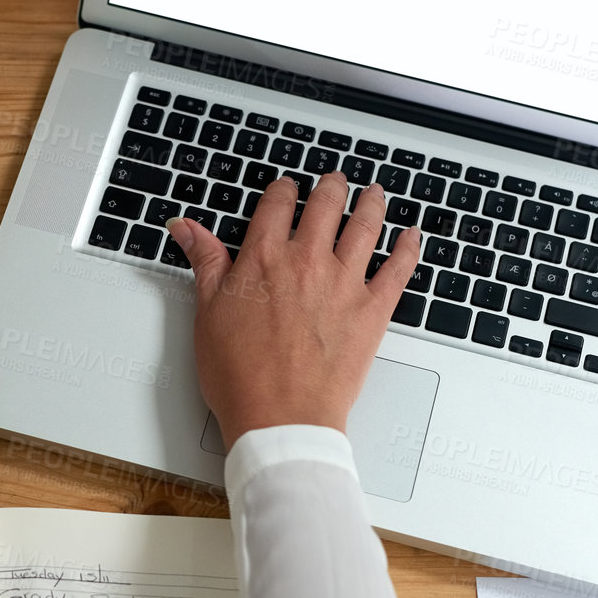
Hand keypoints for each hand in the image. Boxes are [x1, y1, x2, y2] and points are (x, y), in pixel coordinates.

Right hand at [164, 173, 418, 449]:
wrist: (280, 417)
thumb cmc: (241, 375)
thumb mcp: (208, 312)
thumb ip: (204, 262)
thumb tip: (185, 228)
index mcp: (264, 257)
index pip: (277, 203)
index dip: (283, 189)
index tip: (286, 188)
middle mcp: (307, 260)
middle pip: (326, 204)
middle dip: (331, 186)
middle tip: (335, 181)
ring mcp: (344, 283)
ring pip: (365, 225)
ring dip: (371, 203)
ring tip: (374, 193)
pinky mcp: (373, 310)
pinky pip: (398, 268)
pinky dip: (408, 247)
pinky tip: (411, 236)